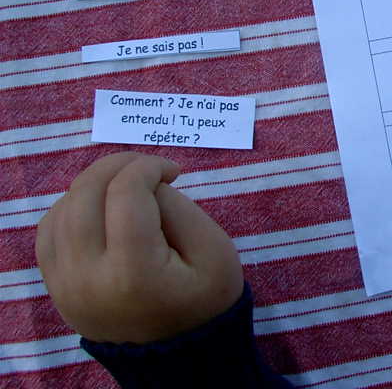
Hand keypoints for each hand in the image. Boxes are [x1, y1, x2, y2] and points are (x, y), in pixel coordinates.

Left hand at [35, 152, 243, 343]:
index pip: (124, 193)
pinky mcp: (57, 288)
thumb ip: (179, 208)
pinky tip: (101, 209)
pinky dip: (71, 208)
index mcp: (134, 272)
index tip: (173, 171)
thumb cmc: (206, 300)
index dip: (148, 166)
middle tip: (146, 167)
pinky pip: (48, 232)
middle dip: (117, 166)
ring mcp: (65, 285)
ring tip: (125, 188)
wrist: (181, 354)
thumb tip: (145, 184)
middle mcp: (88, 278)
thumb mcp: (215, 250)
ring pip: (60, 210)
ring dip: (93, 186)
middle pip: (84, 195)